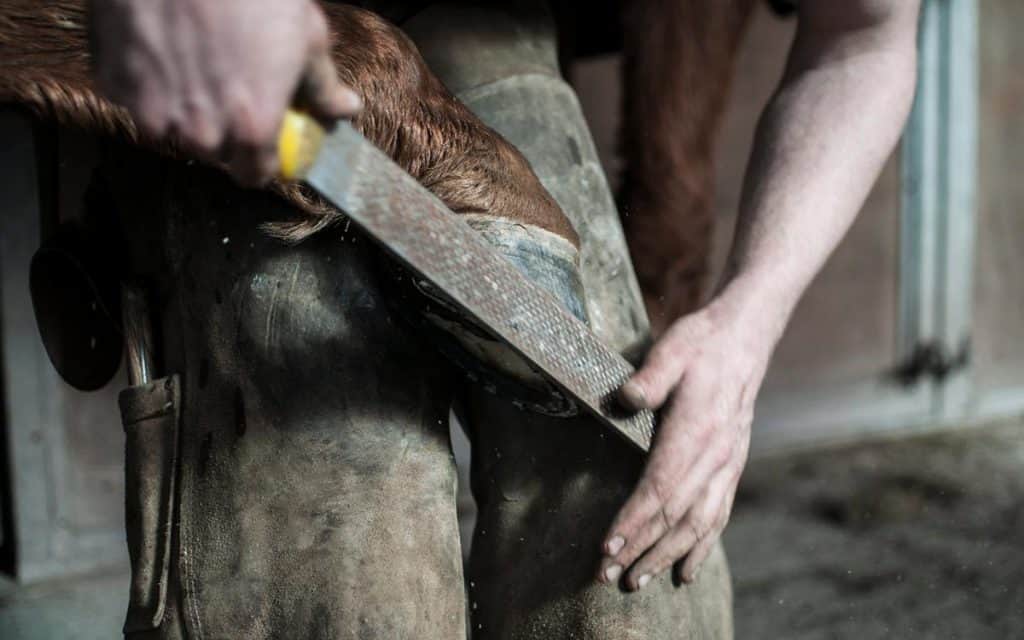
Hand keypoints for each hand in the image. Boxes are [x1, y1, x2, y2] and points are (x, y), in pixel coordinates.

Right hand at [89, 0, 361, 184]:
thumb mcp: (307, 37)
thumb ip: (323, 85)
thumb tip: (345, 109)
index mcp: (252, 130)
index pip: (253, 176)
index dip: (260, 161)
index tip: (262, 144)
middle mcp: (201, 132)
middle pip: (211, 154)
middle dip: (221, 133)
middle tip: (228, 94)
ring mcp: (152, 110)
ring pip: (167, 131)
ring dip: (180, 112)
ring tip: (194, 69)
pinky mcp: (115, 83)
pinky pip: (131, 99)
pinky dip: (145, 82)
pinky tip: (161, 50)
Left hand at [598, 290, 775, 588]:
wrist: (745, 338)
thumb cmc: (701, 343)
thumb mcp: (671, 349)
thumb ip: (649, 377)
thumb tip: (624, 399)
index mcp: (697, 430)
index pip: (661, 487)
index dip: (634, 520)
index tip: (608, 546)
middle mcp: (716, 456)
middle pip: (677, 515)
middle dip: (642, 549)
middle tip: (608, 577)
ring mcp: (728, 464)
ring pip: (698, 524)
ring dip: (668, 556)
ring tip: (639, 581)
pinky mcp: (732, 467)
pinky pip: (717, 516)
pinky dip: (701, 547)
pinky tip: (685, 571)